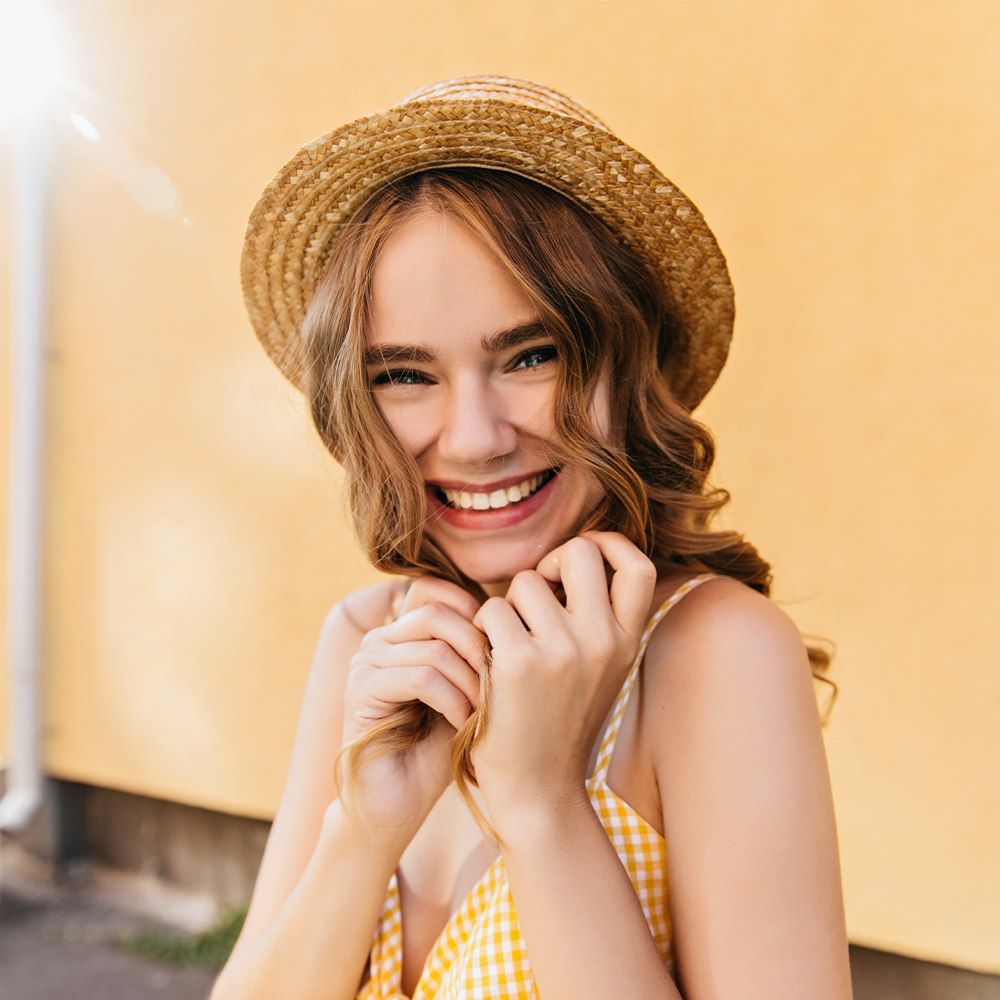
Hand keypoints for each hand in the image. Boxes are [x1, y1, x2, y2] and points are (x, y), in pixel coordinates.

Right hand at [338, 577, 485, 834]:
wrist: (396, 804)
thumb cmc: (440, 747)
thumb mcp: (468, 690)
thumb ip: (478, 652)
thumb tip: (518, 616)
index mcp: (402, 633)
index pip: (437, 590)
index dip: (475, 611)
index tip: (505, 647)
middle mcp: (379, 640)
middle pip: (438, 613)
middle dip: (479, 646)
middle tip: (503, 681)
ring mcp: (365, 663)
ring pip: (434, 647)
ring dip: (470, 680)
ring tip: (486, 710)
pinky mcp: (360, 692)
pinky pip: (420, 678)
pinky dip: (452, 700)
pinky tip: (465, 722)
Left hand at [471, 532, 655, 831]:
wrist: (538, 792)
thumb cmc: (559, 726)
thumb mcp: (598, 671)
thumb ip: (595, 620)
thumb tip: (570, 558)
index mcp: (626, 642)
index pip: (636, 564)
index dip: (609, 544)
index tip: (583, 554)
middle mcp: (602, 640)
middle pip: (581, 553)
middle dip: (551, 563)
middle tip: (537, 592)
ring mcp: (562, 650)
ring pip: (524, 582)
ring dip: (507, 606)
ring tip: (507, 646)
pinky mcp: (519, 663)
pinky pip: (492, 611)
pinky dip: (482, 630)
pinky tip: (487, 663)